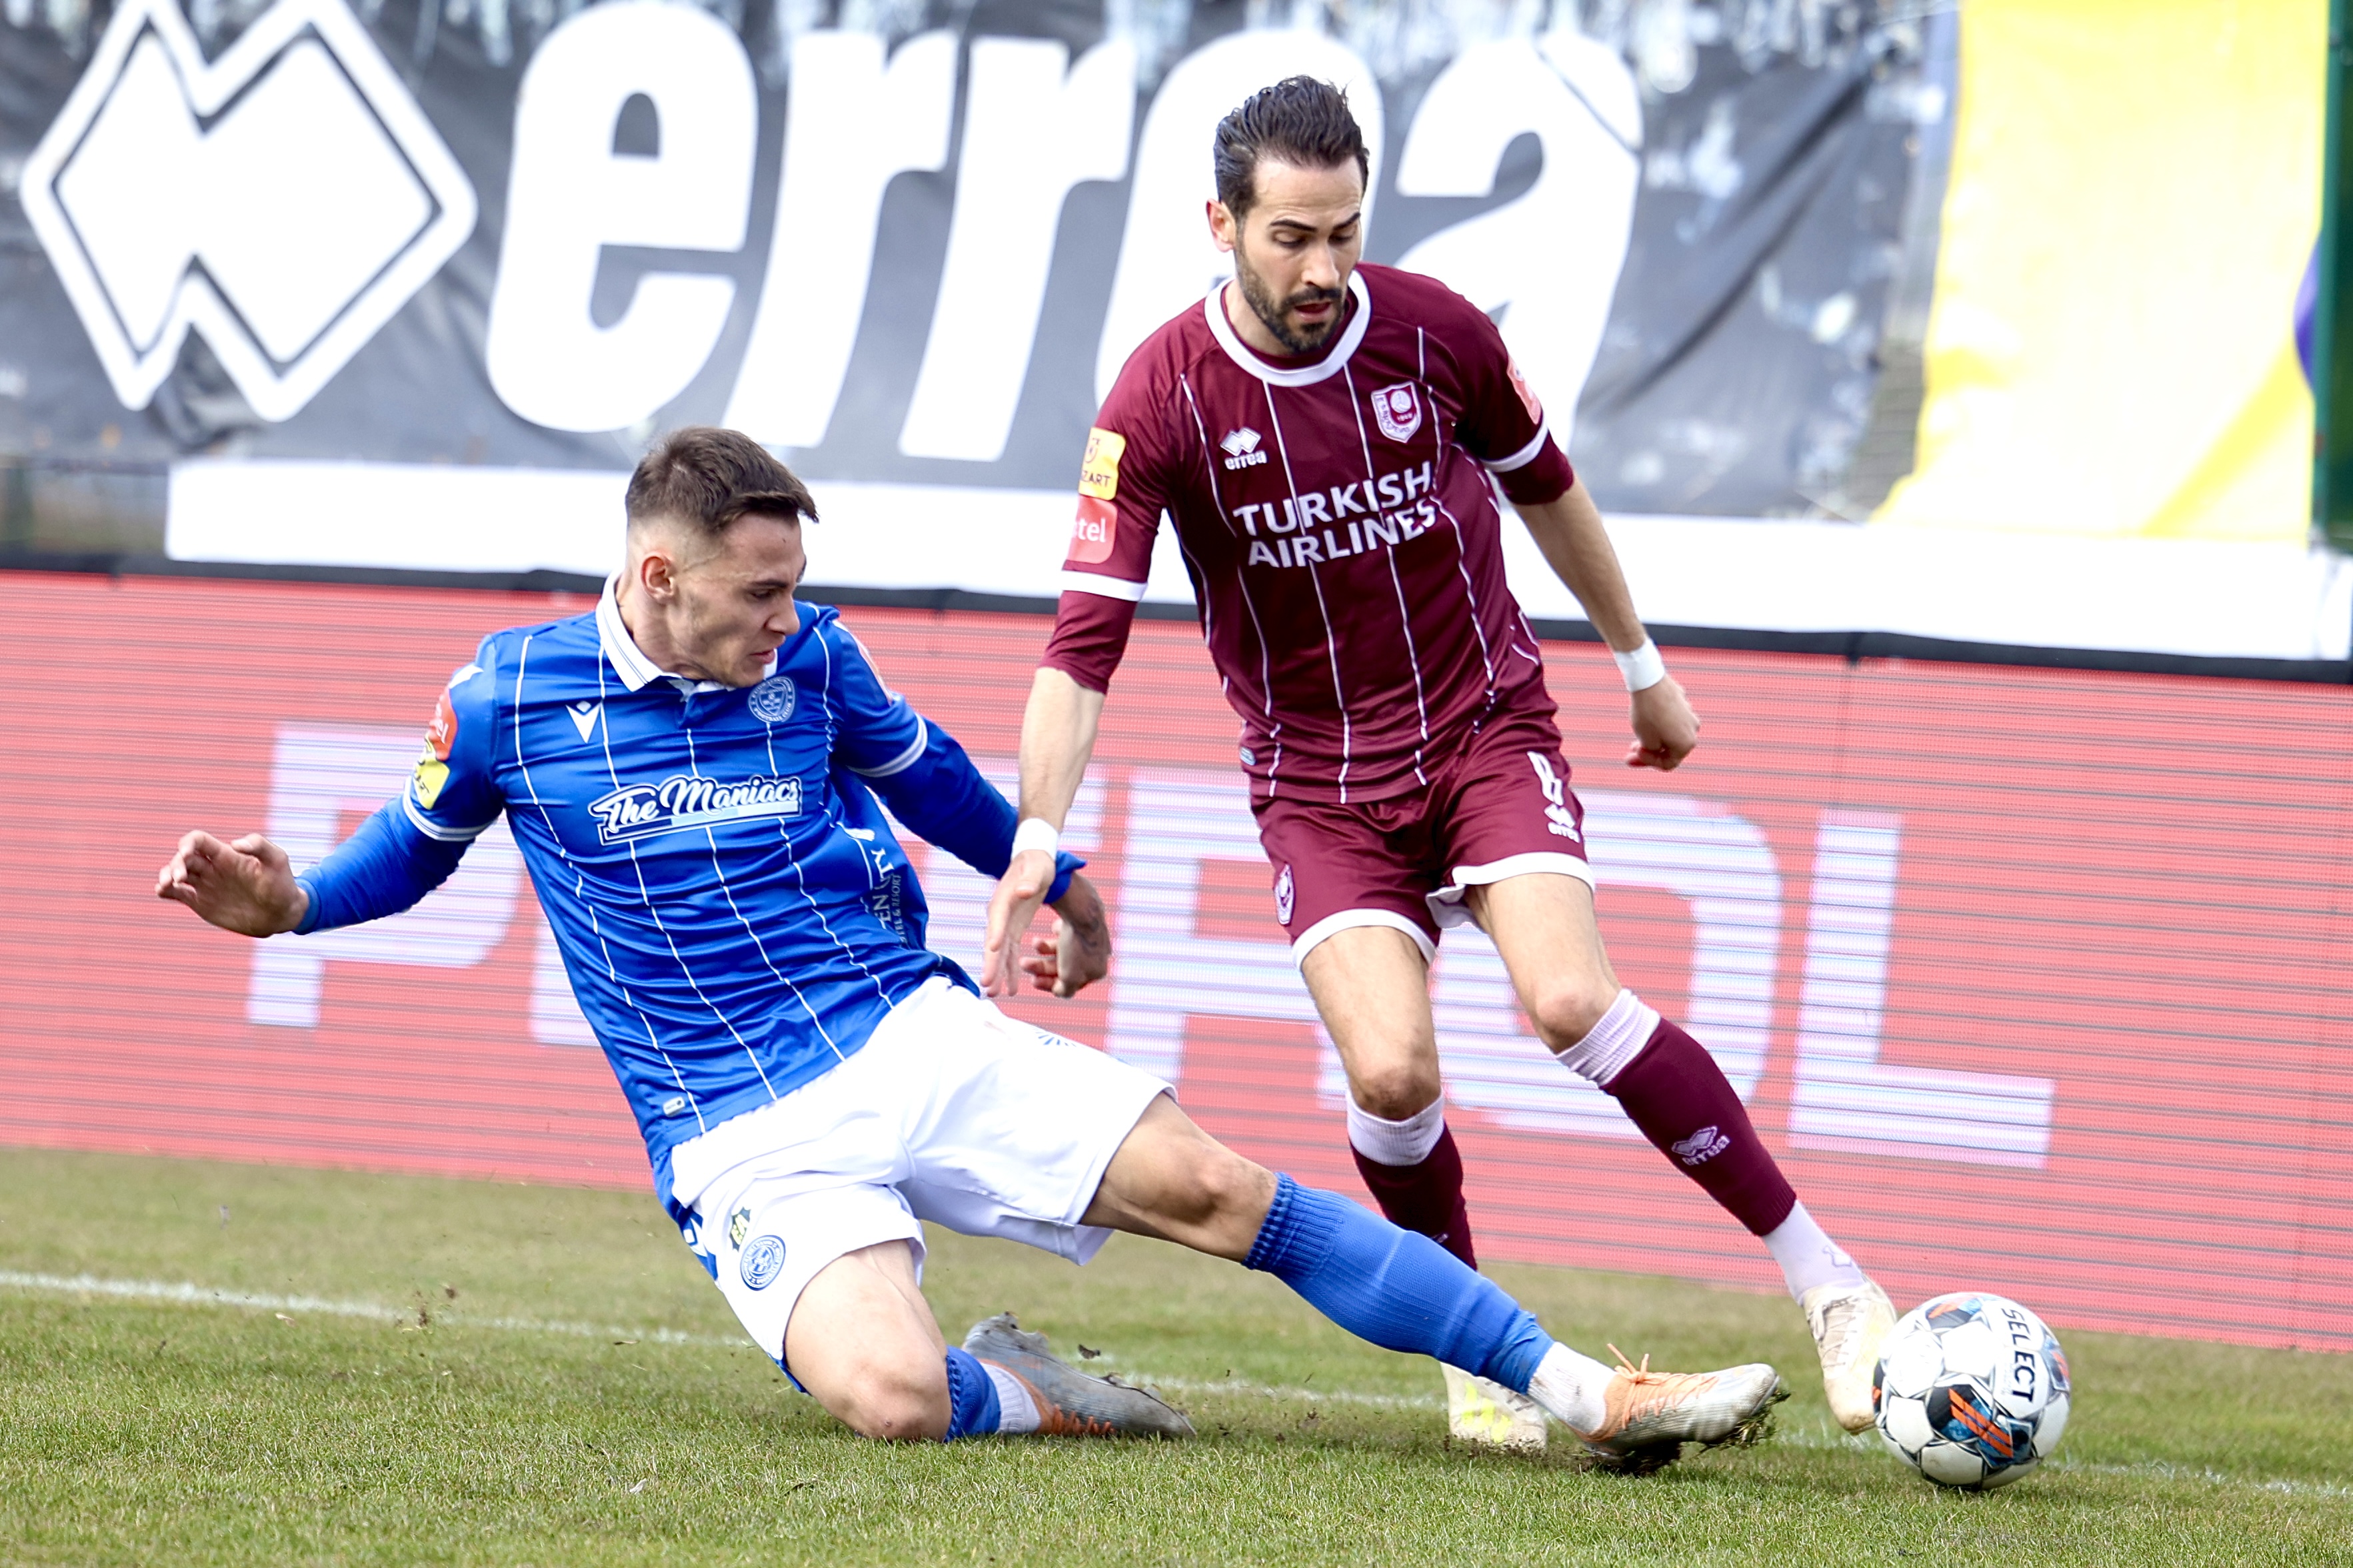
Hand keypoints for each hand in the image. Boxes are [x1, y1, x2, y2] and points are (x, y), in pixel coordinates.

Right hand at [155, 830, 307, 935]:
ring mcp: (205, 885)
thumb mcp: (277, 860)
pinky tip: (162, 891)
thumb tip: (236, 843)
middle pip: (183, 858)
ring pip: (175, 875)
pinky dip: (165, 891)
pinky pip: (177, 894)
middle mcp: (212, 868)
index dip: (188, 843)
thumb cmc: (282, 883)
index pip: (198, 841)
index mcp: (226, 855)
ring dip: (166, 875)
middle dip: (176, 863)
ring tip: (167, 884)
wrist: (281, 913)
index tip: (186, 853)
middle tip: (180, 876)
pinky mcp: (201, 903)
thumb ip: (260, 846)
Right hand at [981, 847, 1055, 995]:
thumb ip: (1031, 879)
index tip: (993, 950)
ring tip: (997, 994)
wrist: (1035, 861)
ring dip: (999, 973)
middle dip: (991, 964)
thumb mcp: (1037, 869)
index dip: (995, 933)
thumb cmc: (1037, 864)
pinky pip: (1010, 953)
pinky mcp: (1013, 929)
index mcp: (1004, 899)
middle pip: (993, 942)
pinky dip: (1011, 970)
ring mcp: (1005, 924)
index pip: (998, 919)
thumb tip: (1023, 891)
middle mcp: (999, 915)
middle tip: (988, 986)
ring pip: (1000, 953)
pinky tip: (1013, 988)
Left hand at [1019, 873, 1110, 997]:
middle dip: (1042, 966)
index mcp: (1097, 971)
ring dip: (1044, 949)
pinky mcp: (1082, 923)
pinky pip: (1064, 933)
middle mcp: (1096, 956)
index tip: (1033, 981)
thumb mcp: (1070, 976)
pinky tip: (1056, 927)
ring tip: (1035, 942)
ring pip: (1061, 950)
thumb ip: (1065, 990)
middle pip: (1063, 967)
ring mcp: (1089, 939)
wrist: (1082, 910)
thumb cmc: (1076, 946)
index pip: (1071, 984)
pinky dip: (1056, 933)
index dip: (1050, 984)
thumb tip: (1059, 992)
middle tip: (1024, 963)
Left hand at [1625, 677, 1699, 770]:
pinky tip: (1646, 718)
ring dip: (1654, 737)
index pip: (1667, 764)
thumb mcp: (1647, 742)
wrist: (1649, 682)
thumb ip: (1653, 752)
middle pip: (1670, 749)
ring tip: (1637, 734)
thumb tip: (1657, 748)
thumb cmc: (1648, 714)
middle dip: (1650, 751)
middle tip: (1630, 750)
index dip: (1648, 761)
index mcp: (1687, 745)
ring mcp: (1690, 715)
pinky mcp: (1682, 702)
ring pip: (1670, 733)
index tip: (1634, 751)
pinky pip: (1670, 718)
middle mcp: (1693, 730)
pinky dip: (1658, 722)